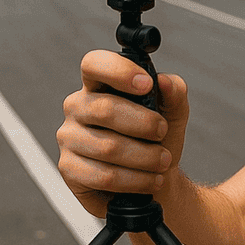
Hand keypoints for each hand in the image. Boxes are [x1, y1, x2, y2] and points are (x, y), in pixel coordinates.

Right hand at [56, 49, 188, 217]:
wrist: (154, 180)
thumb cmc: (158, 141)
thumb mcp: (173, 113)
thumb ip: (175, 93)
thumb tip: (165, 81)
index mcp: (99, 85)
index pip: (94, 64)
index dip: (118, 71)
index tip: (147, 84)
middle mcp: (78, 107)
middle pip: (105, 110)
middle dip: (144, 124)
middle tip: (162, 133)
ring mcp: (69, 137)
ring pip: (108, 147)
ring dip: (145, 157)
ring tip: (163, 162)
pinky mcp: (69, 169)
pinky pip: (104, 176)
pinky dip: (135, 180)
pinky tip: (150, 180)